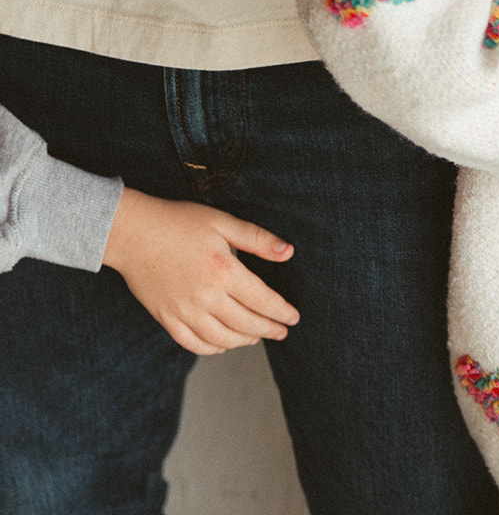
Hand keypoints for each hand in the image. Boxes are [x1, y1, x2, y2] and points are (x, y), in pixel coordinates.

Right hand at [102, 188, 298, 356]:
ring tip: (256, 338)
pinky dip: (211, 349)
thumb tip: (288, 251)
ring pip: (222, 339)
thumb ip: (257, 239)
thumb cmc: (178, 222)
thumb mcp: (222, 221)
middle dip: (268, 329)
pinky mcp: (166, 318)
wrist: (132, 232)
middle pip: (245, 323)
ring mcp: (184, 312)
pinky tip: (221, 346)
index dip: (281, 311)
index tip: (293, 317)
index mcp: (224, 271)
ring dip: (243, 341)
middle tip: (282, 331)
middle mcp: (206, 297)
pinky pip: (193, 344)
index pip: (262, 300)